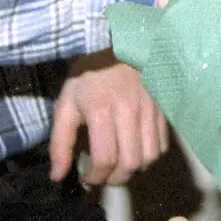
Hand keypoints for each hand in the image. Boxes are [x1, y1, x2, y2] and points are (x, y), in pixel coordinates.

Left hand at [49, 49, 169, 183]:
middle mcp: (129, 112)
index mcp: (101, 111)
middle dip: (116, 178)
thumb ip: (60, 143)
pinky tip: (137, 150)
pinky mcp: (162, 107)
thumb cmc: (87, 74)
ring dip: (135, 169)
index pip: (105, 158)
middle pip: (131, 163)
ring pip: (150, 156)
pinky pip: (163, 142)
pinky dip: (150, 155)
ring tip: (121, 164)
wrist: (116, 42)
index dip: (96, 177)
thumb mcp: (65, 105)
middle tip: (104, 175)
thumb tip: (57, 176)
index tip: (86, 178)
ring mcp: (150, 109)